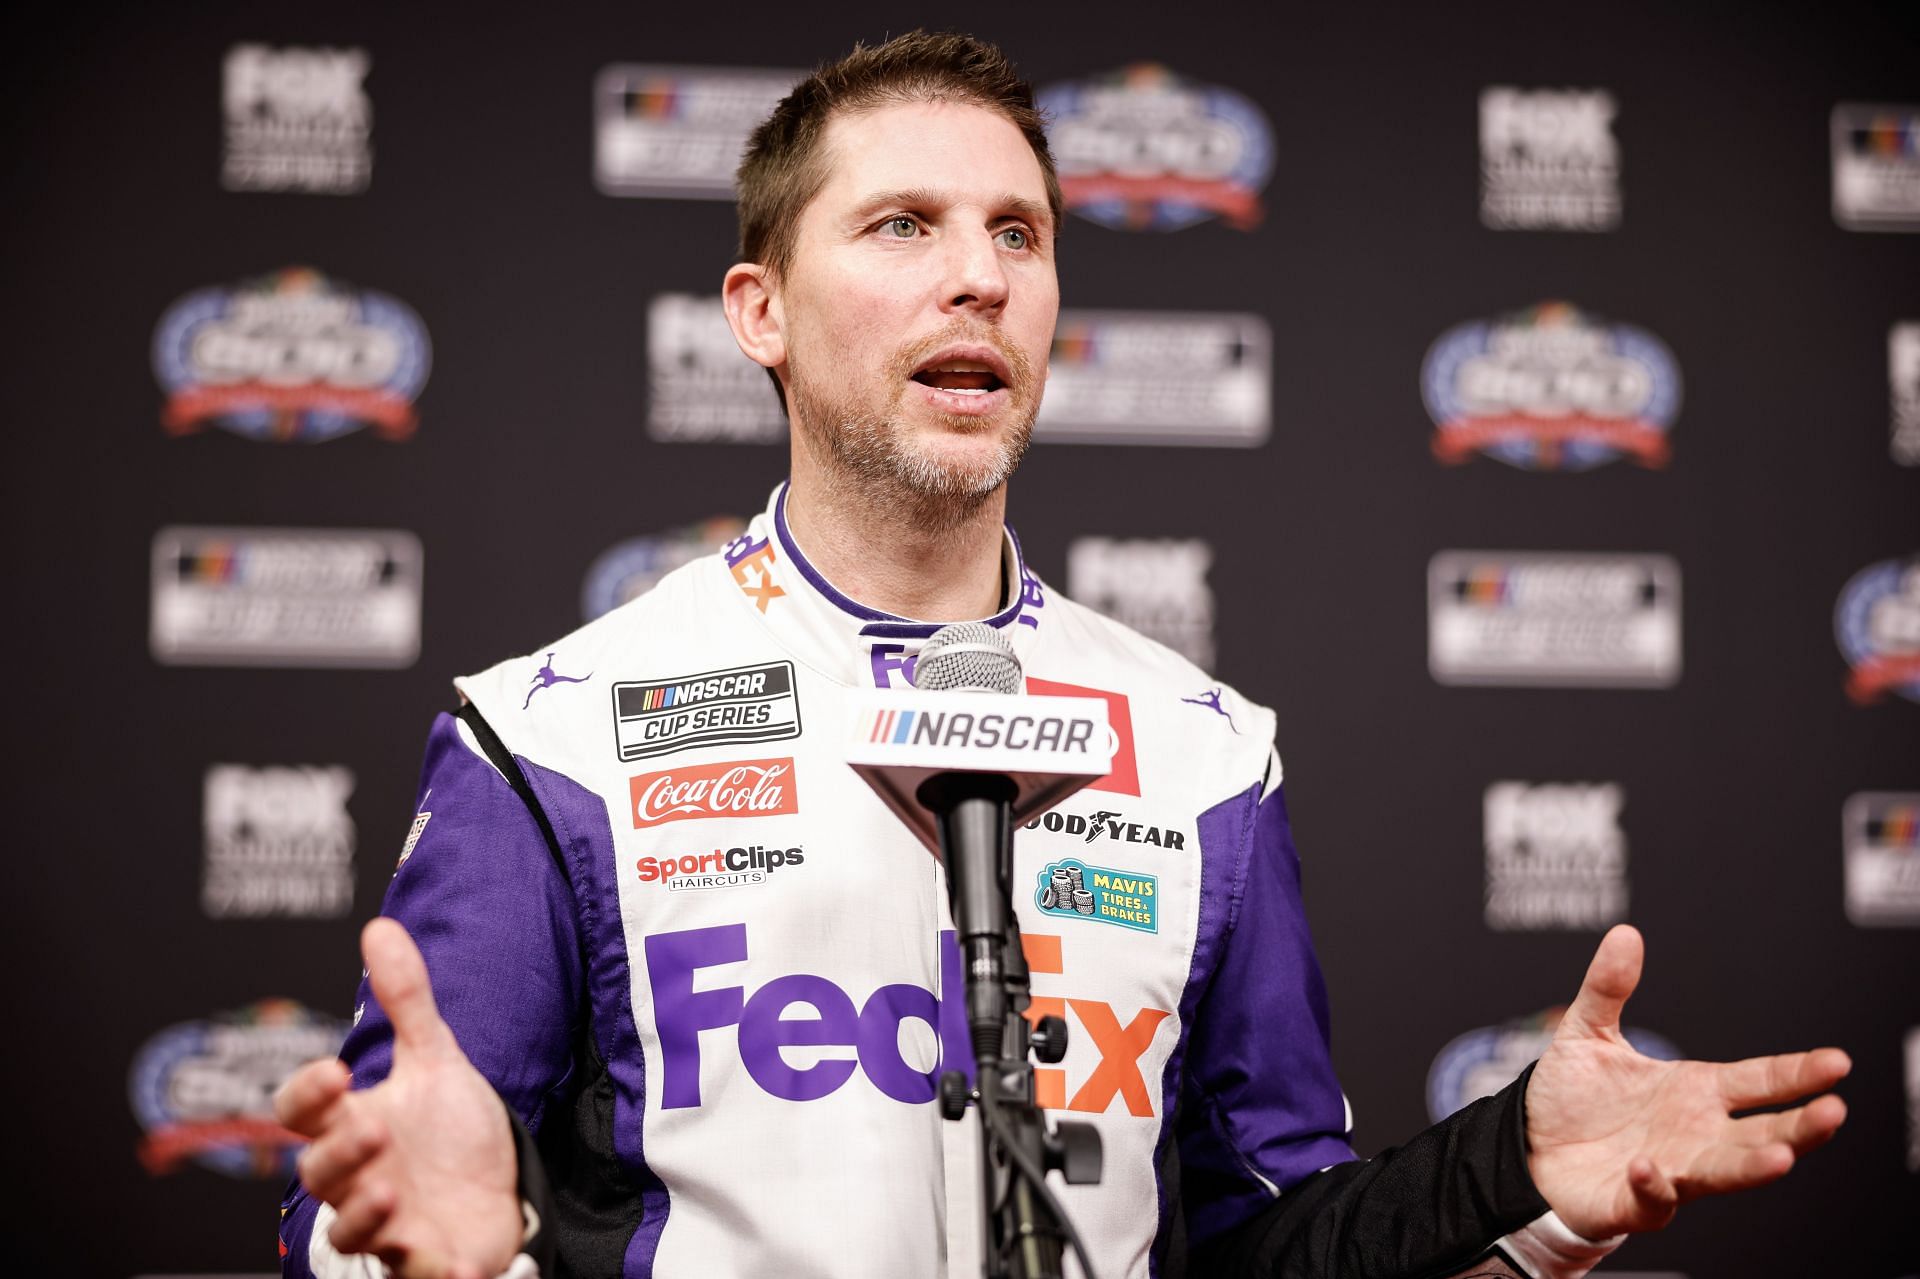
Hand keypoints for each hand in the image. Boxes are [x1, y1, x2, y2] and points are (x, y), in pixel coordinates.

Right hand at [275, 918, 523, 1278]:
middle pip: (321, 1173)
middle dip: (339, 1155)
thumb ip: (407, 1000)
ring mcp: (389, 1224)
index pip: (305, 1112)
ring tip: (392, 1195)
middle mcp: (362, 1178)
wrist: (493, 1192)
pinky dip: (430, 1272)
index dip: (308, 1094)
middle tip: (371, 1130)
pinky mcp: (423, 1262)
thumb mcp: (435, 1059)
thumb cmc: (450, 1131)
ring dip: (365, 1216)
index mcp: (355, 1124)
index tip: (334, 1070)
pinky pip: (414, 1274)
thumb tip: (380, 927)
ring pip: (353, 1232)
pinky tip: (453, 1265)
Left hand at [1524, 924, 1849, 1238]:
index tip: (1837, 1062)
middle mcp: (1694, 1134)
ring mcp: (1669, 1171)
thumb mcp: (1587, 1032)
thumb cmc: (1571, 1096)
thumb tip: (1626, 934)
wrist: (1529, 1148)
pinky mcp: (1630, 1202)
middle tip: (1833, 1112)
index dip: (1798, 1073)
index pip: (1759, 1081)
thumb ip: (1608, 987)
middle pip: (1761, 1134)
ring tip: (1780, 1158)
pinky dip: (1655, 1188)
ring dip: (1750, 1167)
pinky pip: (1652, 1200)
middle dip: (1798, 1127)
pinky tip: (1650, 1168)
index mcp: (1695, 1091)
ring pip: (1722, 1174)